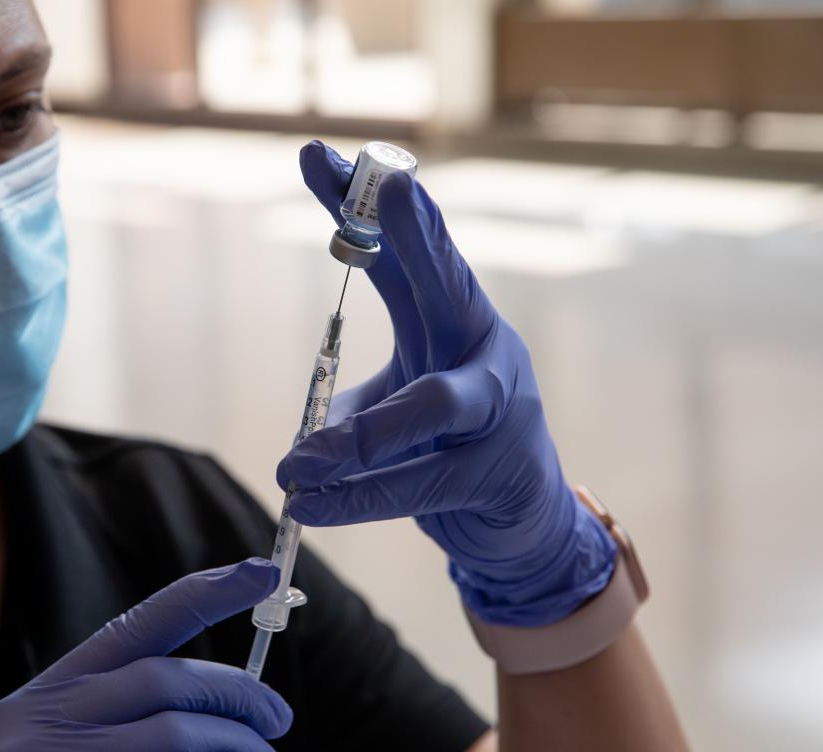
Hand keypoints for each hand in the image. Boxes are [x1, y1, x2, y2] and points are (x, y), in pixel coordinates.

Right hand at [0, 559, 291, 751]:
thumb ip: (128, 718)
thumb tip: (232, 692)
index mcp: (38, 701)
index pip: (131, 629)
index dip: (203, 595)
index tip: (259, 574)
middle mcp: (36, 729)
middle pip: (164, 680)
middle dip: (237, 694)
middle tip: (277, 719)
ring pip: (181, 733)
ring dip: (244, 748)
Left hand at [277, 142, 615, 626]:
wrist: (525, 523)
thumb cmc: (456, 451)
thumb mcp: (401, 408)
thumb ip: (355, 406)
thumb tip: (301, 436)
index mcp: (452, 323)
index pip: (402, 257)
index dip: (359, 211)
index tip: (315, 157)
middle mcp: (483, 350)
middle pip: (452, 285)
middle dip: (419, 236)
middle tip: (389, 189)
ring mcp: (500, 410)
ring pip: (433, 406)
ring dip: (359, 435)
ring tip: (296, 462)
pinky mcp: (495, 475)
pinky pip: (418, 484)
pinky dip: (357, 500)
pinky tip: (309, 508)